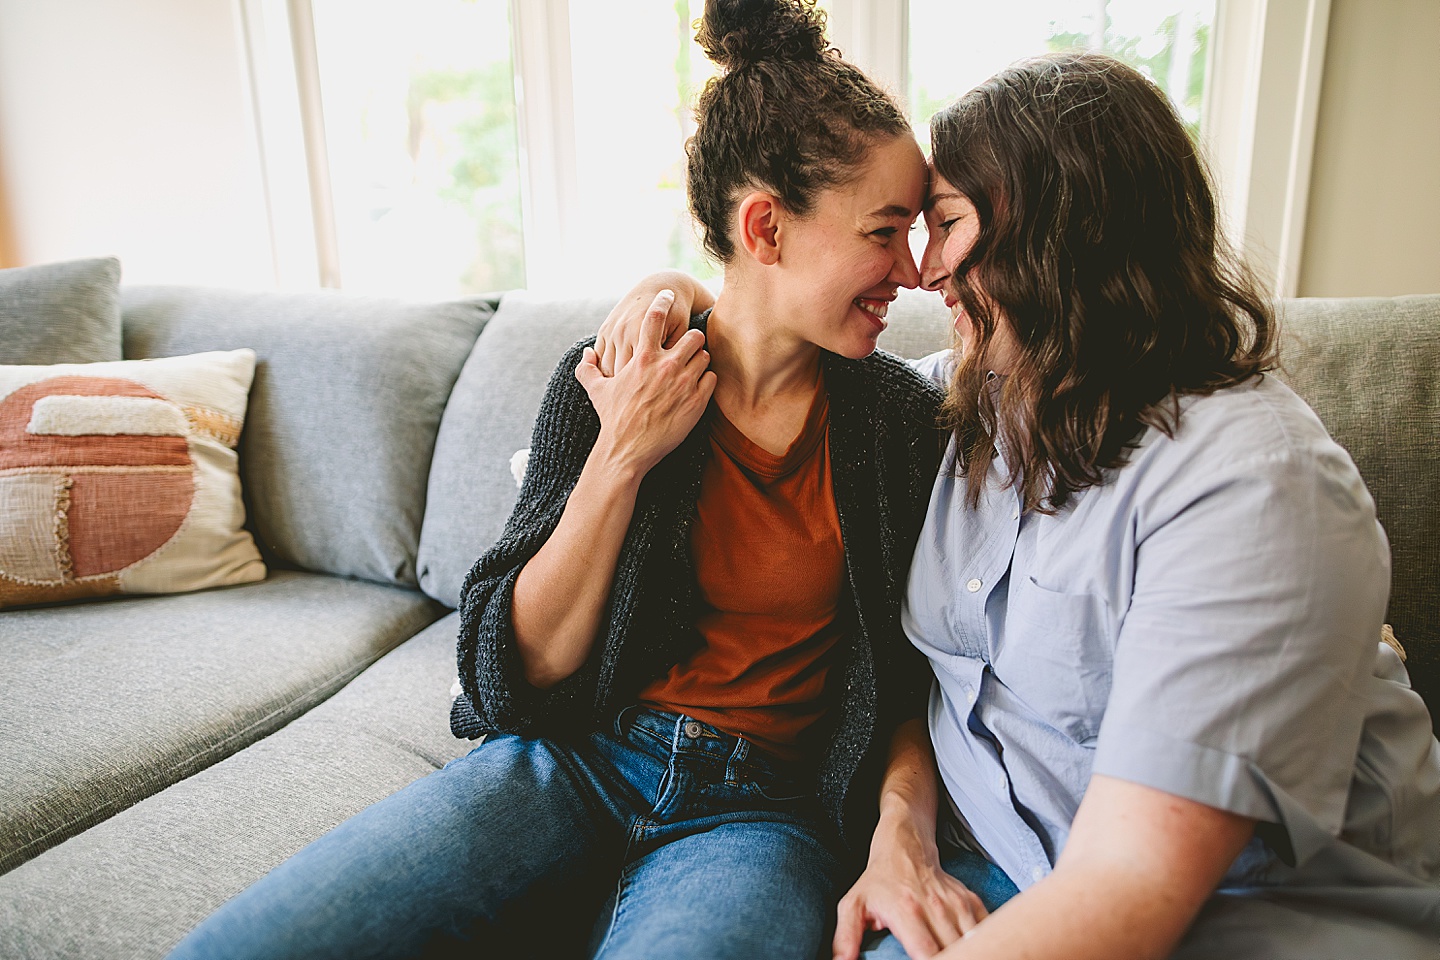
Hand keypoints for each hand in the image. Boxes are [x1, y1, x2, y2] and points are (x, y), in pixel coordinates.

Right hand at [575, 290, 714, 477]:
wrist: (627, 451)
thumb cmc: (612, 419)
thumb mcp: (596, 391)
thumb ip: (588, 369)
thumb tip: (586, 354)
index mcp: (642, 358)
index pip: (655, 317)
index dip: (663, 301)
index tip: (668, 296)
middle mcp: (665, 366)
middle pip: (693, 335)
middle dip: (691, 340)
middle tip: (687, 349)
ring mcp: (683, 383)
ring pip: (704, 356)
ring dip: (699, 361)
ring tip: (691, 370)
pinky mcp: (696, 401)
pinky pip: (711, 379)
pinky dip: (706, 381)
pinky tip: (697, 387)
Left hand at [833, 842, 986, 959]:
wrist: (905, 845)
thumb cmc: (878, 880)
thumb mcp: (853, 905)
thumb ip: (846, 937)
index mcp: (907, 911)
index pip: (928, 954)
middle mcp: (935, 908)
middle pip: (957, 952)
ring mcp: (956, 904)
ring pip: (976, 941)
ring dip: (971, 953)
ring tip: (961, 958)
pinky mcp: (970, 902)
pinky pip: (987, 929)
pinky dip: (984, 943)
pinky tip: (975, 950)